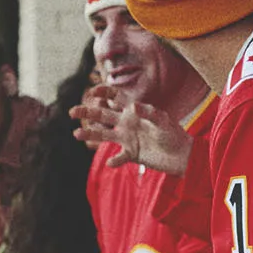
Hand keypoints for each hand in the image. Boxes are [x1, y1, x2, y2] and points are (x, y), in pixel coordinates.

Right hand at [70, 84, 191, 173]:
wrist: (181, 155)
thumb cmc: (173, 133)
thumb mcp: (162, 120)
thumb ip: (149, 113)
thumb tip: (133, 106)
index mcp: (134, 111)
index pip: (116, 98)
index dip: (105, 92)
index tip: (93, 91)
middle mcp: (127, 123)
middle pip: (103, 115)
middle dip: (87, 112)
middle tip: (71, 111)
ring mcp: (127, 139)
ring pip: (104, 135)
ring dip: (91, 133)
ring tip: (76, 133)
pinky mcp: (131, 154)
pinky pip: (119, 157)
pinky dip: (114, 160)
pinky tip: (111, 162)